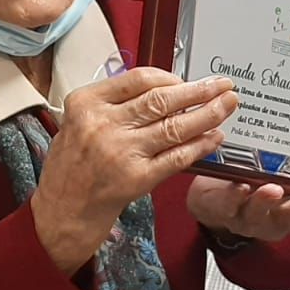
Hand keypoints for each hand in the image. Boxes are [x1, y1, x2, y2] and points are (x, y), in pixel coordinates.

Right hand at [30, 70, 237, 272]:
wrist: (61, 210)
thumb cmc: (71, 166)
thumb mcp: (77, 123)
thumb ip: (112, 105)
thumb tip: (164, 91)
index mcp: (85, 103)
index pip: (138, 80)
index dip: (170, 78)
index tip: (188, 80)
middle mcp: (103, 124)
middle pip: (161, 100)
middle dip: (199, 91)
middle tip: (223, 85)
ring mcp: (121, 152)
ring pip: (174, 127)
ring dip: (207, 114)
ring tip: (228, 105)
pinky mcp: (137, 178)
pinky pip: (176, 157)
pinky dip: (199, 146)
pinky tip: (215, 137)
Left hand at [186, 178, 289, 242]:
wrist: (214, 199)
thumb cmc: (254, 183)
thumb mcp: (282, 175)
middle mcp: (275, 218)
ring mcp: (248, 217)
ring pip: (259, 214)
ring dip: (266, 202)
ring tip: (273, 189)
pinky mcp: (223, 211)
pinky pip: (228, 207)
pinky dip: (234, 197)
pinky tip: (239, 186)